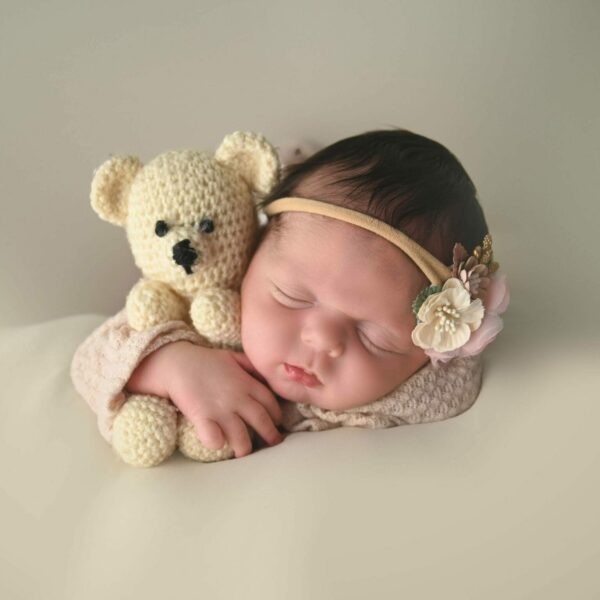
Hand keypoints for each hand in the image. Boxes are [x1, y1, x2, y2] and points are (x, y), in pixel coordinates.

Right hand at [162, 342, 282, 457]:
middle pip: (261, 420)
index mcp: (246, 383)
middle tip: (273, 444)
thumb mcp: (233, 356)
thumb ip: (250, 366)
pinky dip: (218, 444)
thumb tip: (265, 374)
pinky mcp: (202, 417)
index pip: (270, 402)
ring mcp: (220, 409)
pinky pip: (214, 437)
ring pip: (241, 435)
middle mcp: (237, 398)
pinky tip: (219, 445)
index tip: (277, 422)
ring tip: (246, 453)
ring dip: (245, 447)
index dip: (276, 414)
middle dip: (270, 435)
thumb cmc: (205, 360)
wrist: (176, 362)